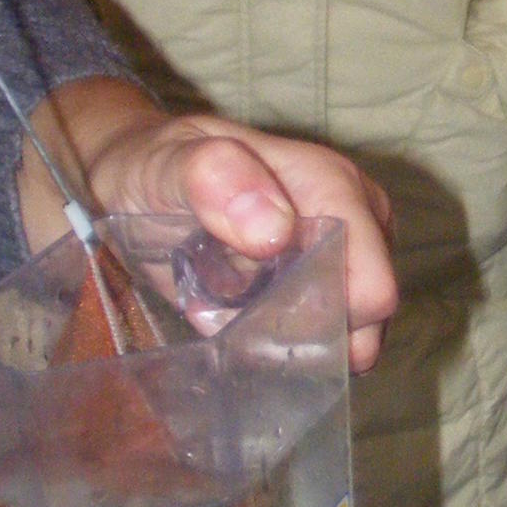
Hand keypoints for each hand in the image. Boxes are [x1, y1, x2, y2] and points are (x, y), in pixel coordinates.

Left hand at [48, 91, 398, 372]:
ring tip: (232, 315)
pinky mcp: (320, 287)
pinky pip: (320, 338)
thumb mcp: (168, 161)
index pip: (372, 284)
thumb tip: (276, 230)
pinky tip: (238, 323)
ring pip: (347, 334)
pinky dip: (280, 345)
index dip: (324, 319)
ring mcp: (341, 258)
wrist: (133, 179)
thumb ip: (215, 178)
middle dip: (309, 336)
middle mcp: (354, 223)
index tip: (256, 317)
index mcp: (333, 186)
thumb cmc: (155, 165)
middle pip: (367, 318)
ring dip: (292, 344)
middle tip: (236, 318)